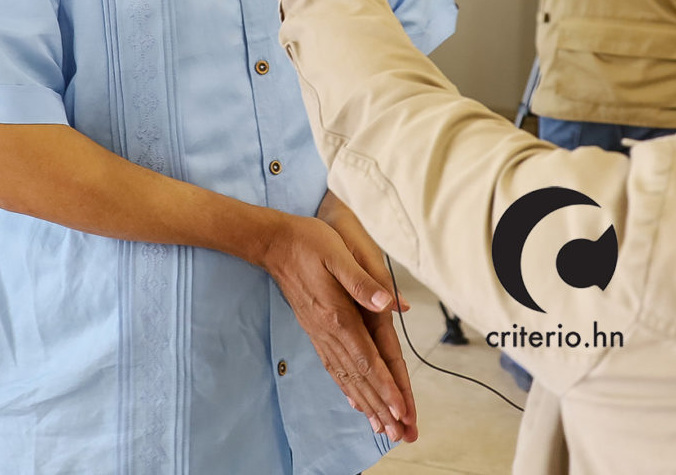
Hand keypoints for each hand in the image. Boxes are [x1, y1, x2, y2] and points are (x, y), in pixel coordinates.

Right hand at [259, 212, 410, 441]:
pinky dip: (347, 388)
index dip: (386, 387)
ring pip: (347, 377)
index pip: (367, 359)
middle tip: (400, 433)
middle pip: (359, 377)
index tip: (402, 410)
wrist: (274, 243)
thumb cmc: (309, 242)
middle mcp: (328, 331)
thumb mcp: (338, 253)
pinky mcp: (316, 331)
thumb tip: (389, 303)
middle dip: (382, 407)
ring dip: (367, 404)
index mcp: (338, 314)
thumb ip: (362, 281)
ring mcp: (320, 333)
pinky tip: (355, 402)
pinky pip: (334, 367)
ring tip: (383, 428)